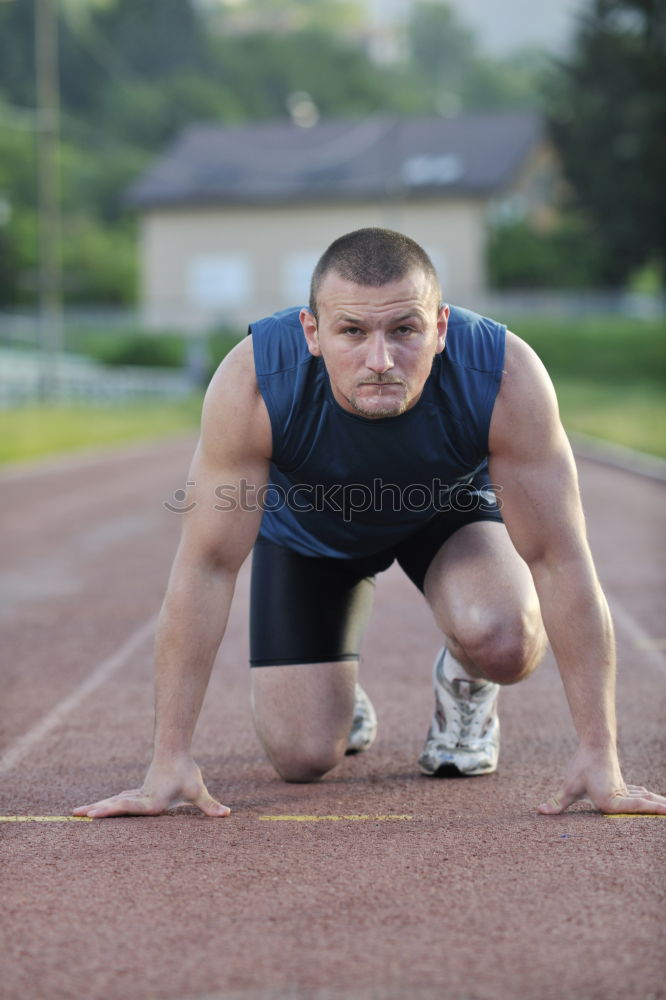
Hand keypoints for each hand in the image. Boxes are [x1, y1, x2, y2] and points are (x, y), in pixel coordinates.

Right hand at [72, 755, 229, 818]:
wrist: (174, 751)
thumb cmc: (186, 771)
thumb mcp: (198, 790)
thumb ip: (209, 805)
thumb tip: (226, 814)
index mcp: (152, 802)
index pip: (130, 808)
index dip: (113, 811)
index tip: (94, 814)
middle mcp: (141, 799)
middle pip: (116, 805)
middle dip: (96, 811)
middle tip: (75, 815)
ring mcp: (137, 794)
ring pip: (114, 801)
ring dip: (98, 807)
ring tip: (77, 813)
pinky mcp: (138, 792)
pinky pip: (120, 799)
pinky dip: (107, 804)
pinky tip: (99, 808)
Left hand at [538, 745, 665, 814]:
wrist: (595, 744)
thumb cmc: (582, 766)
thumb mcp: (569, 786)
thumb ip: (558, 802)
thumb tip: (540, 811)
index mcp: (610, 801)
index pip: (635, 808)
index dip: (652, 810)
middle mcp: (620, 797)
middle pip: (644, 806)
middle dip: (659, 810)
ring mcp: (624, 790)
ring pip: (643, 800)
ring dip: (656, 805)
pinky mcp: (622, 786)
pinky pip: (638, 795)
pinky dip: (647, 799)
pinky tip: (651, 799)